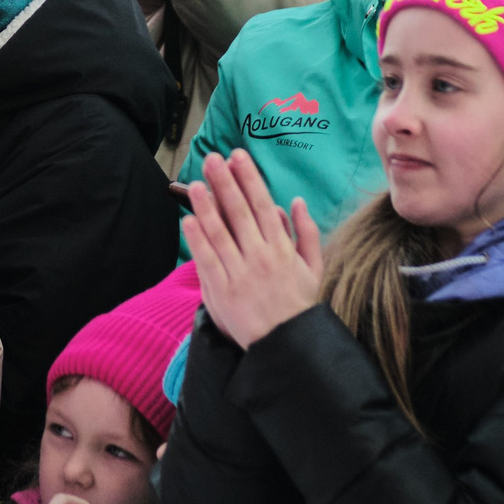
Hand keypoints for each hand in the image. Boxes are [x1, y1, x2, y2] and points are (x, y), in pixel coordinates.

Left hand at [183, 151, 322, 348]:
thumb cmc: (300, 305)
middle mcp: (261, 257)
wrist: (287, 346)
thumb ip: (306, 233)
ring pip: (220, 233)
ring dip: (207, 205)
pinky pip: (207, 260)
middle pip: (239, 212)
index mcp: (282, 248)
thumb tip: (296, 201)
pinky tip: (189, 219)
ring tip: (196, 183)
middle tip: (212, 158)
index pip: (263, 205)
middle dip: (225, 182)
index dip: (249, 178)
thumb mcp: (314, 268)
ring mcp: (240, 274)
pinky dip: (198, 239)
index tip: (237, 157)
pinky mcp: (222, 291)